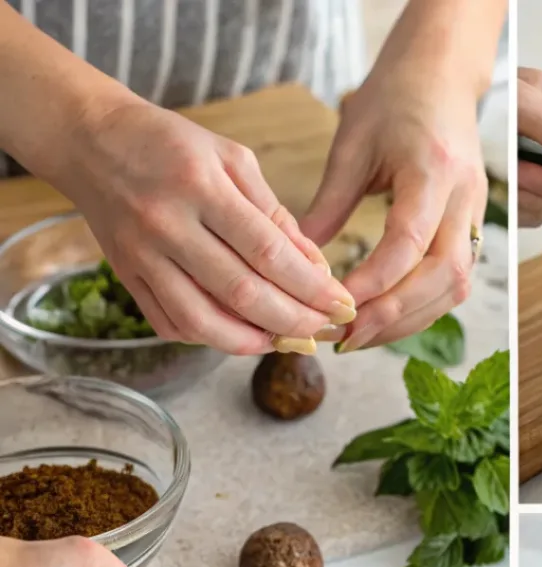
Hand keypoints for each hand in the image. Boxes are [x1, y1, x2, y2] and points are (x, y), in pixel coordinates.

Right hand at [61, 96, 354, 354]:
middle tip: (323, 329)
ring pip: (203, 321)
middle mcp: (168, 225)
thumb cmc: (171, 145)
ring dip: (253, 342)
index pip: (268, 253)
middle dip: (293, 321)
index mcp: (202, 187)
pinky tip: (240, 334)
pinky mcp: (127, 277)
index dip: (311, 288)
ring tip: (286, 341)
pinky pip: (171, 324)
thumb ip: (276, 214)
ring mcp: (143, 256)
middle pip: (241, 294)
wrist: (91, 140)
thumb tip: (317, 267)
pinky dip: (211, 339)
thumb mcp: (232, 159)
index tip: (341, 304)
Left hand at [300, 71, 487, 351]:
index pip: (409, 242)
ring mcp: (475, 215)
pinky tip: (386, 319)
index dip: (376, 283)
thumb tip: (298, 260)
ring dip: (410, 320)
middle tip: (349, 338)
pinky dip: (421, 307)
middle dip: (396, 314)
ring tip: (362, 337)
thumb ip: (328, 203)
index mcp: (433, 169)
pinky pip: (455, 282)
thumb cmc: (394, 98)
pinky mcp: (472, 228)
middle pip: (444, 276)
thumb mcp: (351, 142)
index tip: (338, 307)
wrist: (440, 75)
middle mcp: (465, 197)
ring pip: (455, 287)